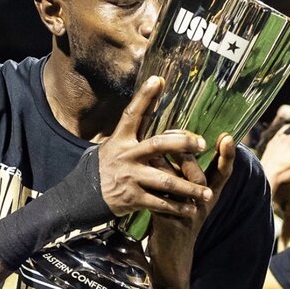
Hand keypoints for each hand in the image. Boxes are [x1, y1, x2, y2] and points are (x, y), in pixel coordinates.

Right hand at [97, 76, 211, 217]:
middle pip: (158, 145)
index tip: (158, 79)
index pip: (133, 114)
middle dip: (182, 144)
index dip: (144, 97)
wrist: (83, 195)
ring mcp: (129, 177)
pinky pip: (159, 203)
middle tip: (202, 144)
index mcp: (121, 139)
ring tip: (206, 192)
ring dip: (188, 187)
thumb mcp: (115, 144)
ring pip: (165, 180)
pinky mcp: (132, 198)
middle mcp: (126, 156)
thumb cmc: (107, 165)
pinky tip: (191, 209)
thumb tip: (150, 93)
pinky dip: (177, 207)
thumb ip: (134, 127)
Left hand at [149, 134, 234, 288]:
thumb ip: (187, 175)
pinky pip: (162, 202)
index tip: (228, 137)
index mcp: (208, 196)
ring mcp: (188, 216)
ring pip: (180, 187)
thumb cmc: (177, 219)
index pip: (223, 173)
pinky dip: (152, 188)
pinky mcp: (171, 225)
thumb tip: (177, 143)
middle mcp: (202, 205)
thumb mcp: (189, 198)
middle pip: (199, 176)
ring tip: (154, 151)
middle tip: (173, 137)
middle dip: (186, 155)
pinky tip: (142, 176)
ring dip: (166, 167)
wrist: (171, 256)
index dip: (227, 156)